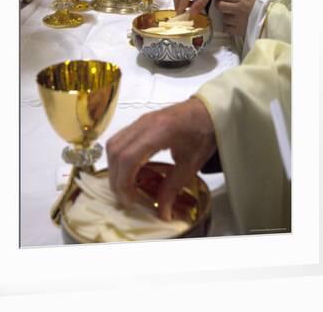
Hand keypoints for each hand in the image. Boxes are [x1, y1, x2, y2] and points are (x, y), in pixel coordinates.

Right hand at [106, 98, 215, 220]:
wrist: (208, 110)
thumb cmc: (204, 132)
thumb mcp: (192, 164)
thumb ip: (174, 187)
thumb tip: (162, 213)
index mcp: (159, 131)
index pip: (129, 157)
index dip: (123, 182)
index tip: (129, 200)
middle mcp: (144, 123)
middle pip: (116, 151)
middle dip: (116, 178)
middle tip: (126, 198)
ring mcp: (139, 121)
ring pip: (113, 144)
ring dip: (114, 168)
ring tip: (125, 186)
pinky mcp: (139, 122)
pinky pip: (119, 139)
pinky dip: (119, 158)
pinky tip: (130, 171)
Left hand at [214, 0, 263, 35]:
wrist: (272, 20)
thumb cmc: (265, 4)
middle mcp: (237, 8)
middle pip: (219, 5)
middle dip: (219, 5)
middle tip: (223, 5)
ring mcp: (237, 20)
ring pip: (223, 17)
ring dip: (225, 16)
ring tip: (231, 15)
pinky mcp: (237, 30)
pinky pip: (226, 28)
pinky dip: (228, 26)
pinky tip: (233, 23)